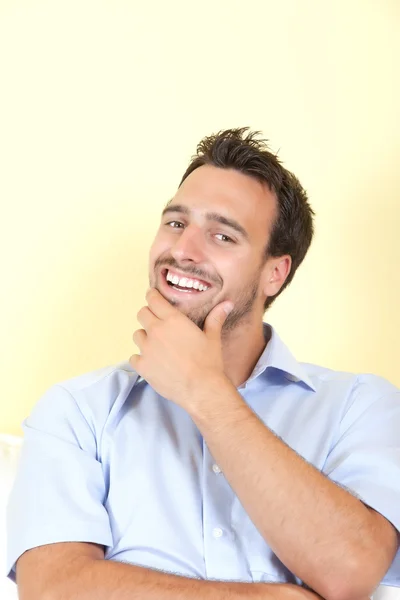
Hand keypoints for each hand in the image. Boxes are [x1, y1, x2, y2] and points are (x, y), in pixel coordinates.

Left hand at [129, 288, 232, 411]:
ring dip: (144, 337)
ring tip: (156, 345)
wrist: (201, 390)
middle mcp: (156, 331)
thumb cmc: (209, 362)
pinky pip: (134, 356)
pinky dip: (141, 358)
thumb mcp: (213, 338)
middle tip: (157, 322)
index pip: (153, 299)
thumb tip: (228, 304)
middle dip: (148, 315)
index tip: (153, 297)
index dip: (152, 296)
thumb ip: (215, 318)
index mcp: (173, 320)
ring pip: (137, 335)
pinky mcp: (142, 366)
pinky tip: (153, 362)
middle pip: (142, 314)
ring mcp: (147, 349)